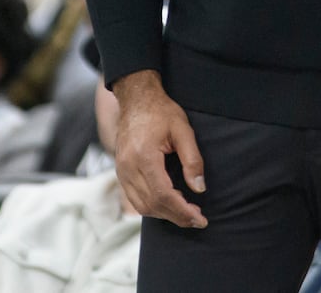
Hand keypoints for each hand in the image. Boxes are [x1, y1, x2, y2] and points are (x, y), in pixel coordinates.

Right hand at [112, 71, 206, 228]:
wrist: (136, 100)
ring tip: (186, 213)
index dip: (182, 211)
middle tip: (197, 219)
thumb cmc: (161, 112)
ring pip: (141, 206)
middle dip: (176, 216)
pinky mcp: (120, 172)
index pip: (163, 195)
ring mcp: (121, 171)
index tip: (200, 219)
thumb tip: (199, 188)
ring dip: (164, 214)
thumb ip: (192, 160)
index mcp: (144, 157)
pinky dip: (152, 207)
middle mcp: (128, 168)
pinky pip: (134, 199)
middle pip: (152, 205)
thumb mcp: (183, 130)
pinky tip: (169, 204)